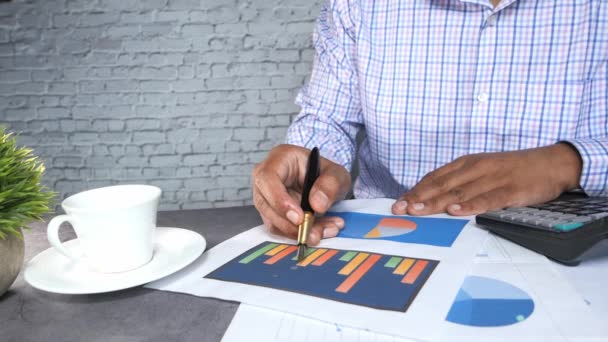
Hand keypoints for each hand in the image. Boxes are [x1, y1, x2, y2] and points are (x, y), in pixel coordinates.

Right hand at [252, 144, 351, 244]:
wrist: (324, 183)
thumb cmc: (325, 172)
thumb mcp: (337, 174)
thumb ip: (330, 185)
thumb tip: (317, 205)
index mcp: (279, 159)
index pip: (267, 178)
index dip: (279, 200)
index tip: (299, 217)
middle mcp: (266, 178)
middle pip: (265, 204)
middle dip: (290, 224)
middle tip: (314, 233)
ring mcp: (266, 197)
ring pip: (272, 221)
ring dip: (298, 232)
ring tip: (324, 232)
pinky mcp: (271, 214)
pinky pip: (280, 229)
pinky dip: (299, 235)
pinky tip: (319, 232)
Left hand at [391, 143, 581, 215]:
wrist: (551, 163)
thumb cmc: (512, 169)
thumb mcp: (482, 170)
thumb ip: (460, 181)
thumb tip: (434, 198)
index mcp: (467, 163)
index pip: (435, 177)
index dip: (416, 190)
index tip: (399, 202)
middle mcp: (476, 169)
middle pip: (442, 185)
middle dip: (419, 198)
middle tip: (400, 209)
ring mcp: (493, 178)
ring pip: (460, 192)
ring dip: (437, 202)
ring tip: (418, 211)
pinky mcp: (510, 190)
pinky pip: (487, 199)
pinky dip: (470, 205)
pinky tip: (456, 211)